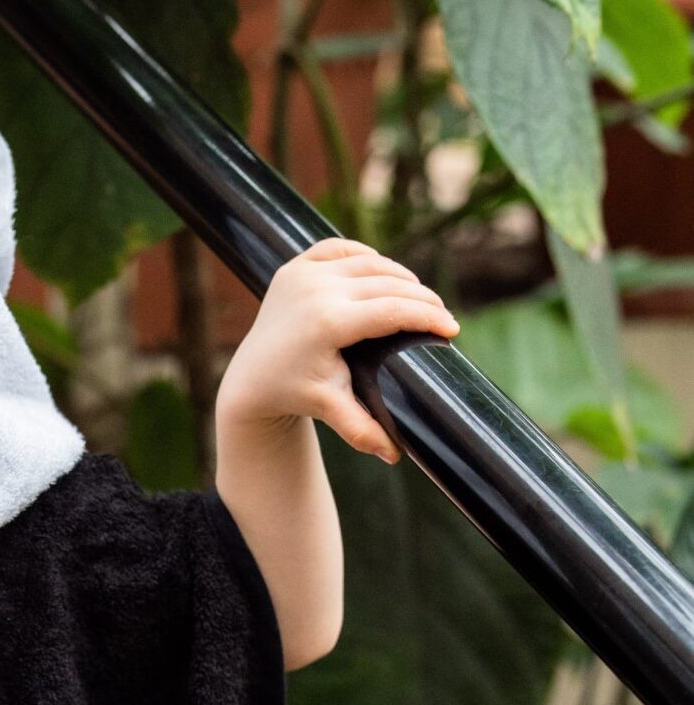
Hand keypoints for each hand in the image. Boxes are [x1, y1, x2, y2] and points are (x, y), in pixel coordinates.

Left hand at [216, 239, 457, 465]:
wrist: (252, 378)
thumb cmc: (295, 393)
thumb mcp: (330, 408)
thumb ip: (362, 430)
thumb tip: (395, 455)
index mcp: (327, 322)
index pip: (392, 311)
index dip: (427, 317)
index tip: (452, 328)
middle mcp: (315, 291)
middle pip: (387, 284)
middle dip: (421, 299)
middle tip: (442, 314)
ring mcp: (303, 274)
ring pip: (367, 262)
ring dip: (398, 276)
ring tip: (419, 296)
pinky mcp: (294, 267)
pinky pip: (338, 249)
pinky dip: (363, 256)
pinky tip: (383, 270)